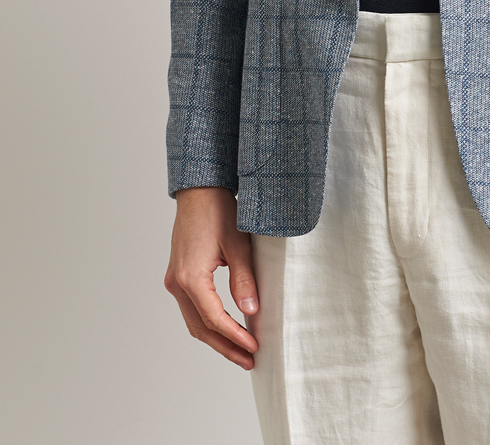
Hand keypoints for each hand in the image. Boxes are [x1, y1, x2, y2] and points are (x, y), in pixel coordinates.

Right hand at [164, 187, 258, 369]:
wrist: (199, 190)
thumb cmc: (218, 211)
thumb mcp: (238, 245)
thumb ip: (244, 280)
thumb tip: (251, 311)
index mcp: (190, 277)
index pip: (214, 319)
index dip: (235, 336)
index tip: (254, 347)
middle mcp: (177, 283)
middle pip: (200, 327)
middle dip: (225, 346)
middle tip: (249, 359)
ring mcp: (175, 280)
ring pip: (194, 320)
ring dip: (216, 338)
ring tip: (240, 350)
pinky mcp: (178, 275)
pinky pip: (191, 308)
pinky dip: (208, 322)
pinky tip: (226, 327)